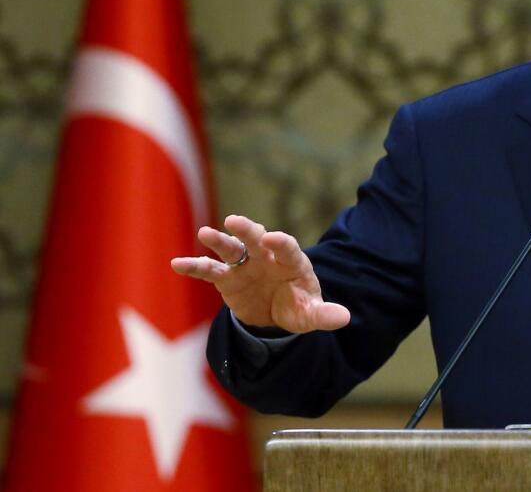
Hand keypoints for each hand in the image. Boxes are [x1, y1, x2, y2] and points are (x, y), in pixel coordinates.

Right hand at [170, 214, 350, 333]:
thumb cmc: (297, 306)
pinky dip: (194, 266)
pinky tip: (178, 263)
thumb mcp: (311, 314)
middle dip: (247, 230)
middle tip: (234, 221)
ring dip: (218, 241)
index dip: (280, 242)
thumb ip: (324, 315)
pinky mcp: (226, 277)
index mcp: (291, 261)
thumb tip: (344, 318)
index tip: (272, 238)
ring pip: (231, 249)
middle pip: (256, 239)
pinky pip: (209, 270)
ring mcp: (245, 265)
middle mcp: (266, 257)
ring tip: (205, 233)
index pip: (287, 248)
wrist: (275, 313)